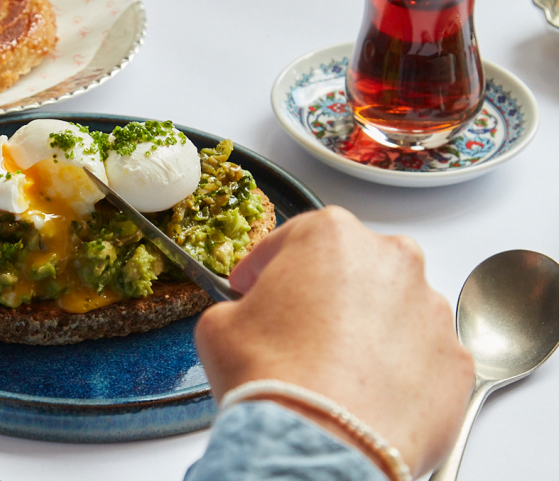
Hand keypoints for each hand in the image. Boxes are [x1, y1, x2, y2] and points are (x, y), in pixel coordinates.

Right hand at [195, 206, 472, 477]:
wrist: (319, 442)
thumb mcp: (220, 323)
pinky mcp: (456, 362)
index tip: (252, 289)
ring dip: (368, 329)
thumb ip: (240, 305)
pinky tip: (368, 395)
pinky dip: (400, 371)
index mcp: (331, 234)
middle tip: (298, 329)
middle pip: (351, 268)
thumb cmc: (270, 372)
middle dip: (325, 292)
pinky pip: (422, 357)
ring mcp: (432, 311)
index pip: (289, 240)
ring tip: (336, 369)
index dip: (263, 268)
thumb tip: (247, 318)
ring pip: (394, 310)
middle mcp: (392, 260)